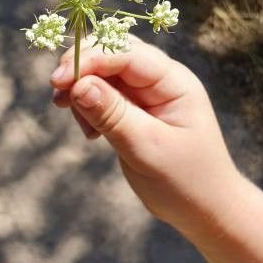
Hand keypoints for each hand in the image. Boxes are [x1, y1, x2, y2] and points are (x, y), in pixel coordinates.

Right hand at [51, 37, 239, 240]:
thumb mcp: (146, 148)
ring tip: (83, 127)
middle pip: (113, 53)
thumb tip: (78, 85)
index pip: (126, 53)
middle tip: (58, 97)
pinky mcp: (135, 110)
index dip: (90, 60)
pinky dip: (89, 106)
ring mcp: (148, 94)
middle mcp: (161, 80)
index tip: (58, 81)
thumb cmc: (185, 180)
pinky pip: (104, 94)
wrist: (205, 210)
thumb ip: (113, 115)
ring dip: (83, 90)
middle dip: (82, 69)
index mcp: (174, 82)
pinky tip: (90, 133)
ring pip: (105, 73)